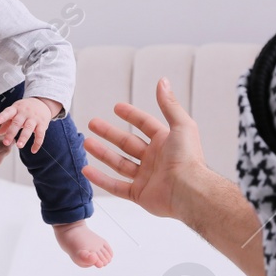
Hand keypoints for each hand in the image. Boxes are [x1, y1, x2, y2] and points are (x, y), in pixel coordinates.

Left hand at [0, 97, 55, 150]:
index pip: (8, 112)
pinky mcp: (43, 124)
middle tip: (6, 143)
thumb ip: (6, 123)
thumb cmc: (24, 109)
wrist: (42, 103)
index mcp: (16, 109)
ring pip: (29, 128)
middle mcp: (25, 113)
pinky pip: (40, 135)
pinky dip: (37, 143)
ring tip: (19, 146)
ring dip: (24, 138)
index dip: (2, 117)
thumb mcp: (15, 112)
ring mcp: (34, 118)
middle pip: (17, 122)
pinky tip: (33, 151)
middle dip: (11, 133)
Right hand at [81, 77, 211, 221]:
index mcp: (165, 142)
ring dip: (102, 153)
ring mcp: (146, 177)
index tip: (116, 107)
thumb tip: (163, 81)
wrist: (188, 190)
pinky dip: (101, 180)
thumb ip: (169, 104)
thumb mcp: (181, 125)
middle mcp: (155, 159)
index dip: (131, 115)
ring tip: (87, 143)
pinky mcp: (139, 194)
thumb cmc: (188, 158)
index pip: (145, 124)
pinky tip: (87, 170)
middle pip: (127, 143)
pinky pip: (116, 186)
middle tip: (93, 123)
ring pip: (119, 163)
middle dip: (109, 133)